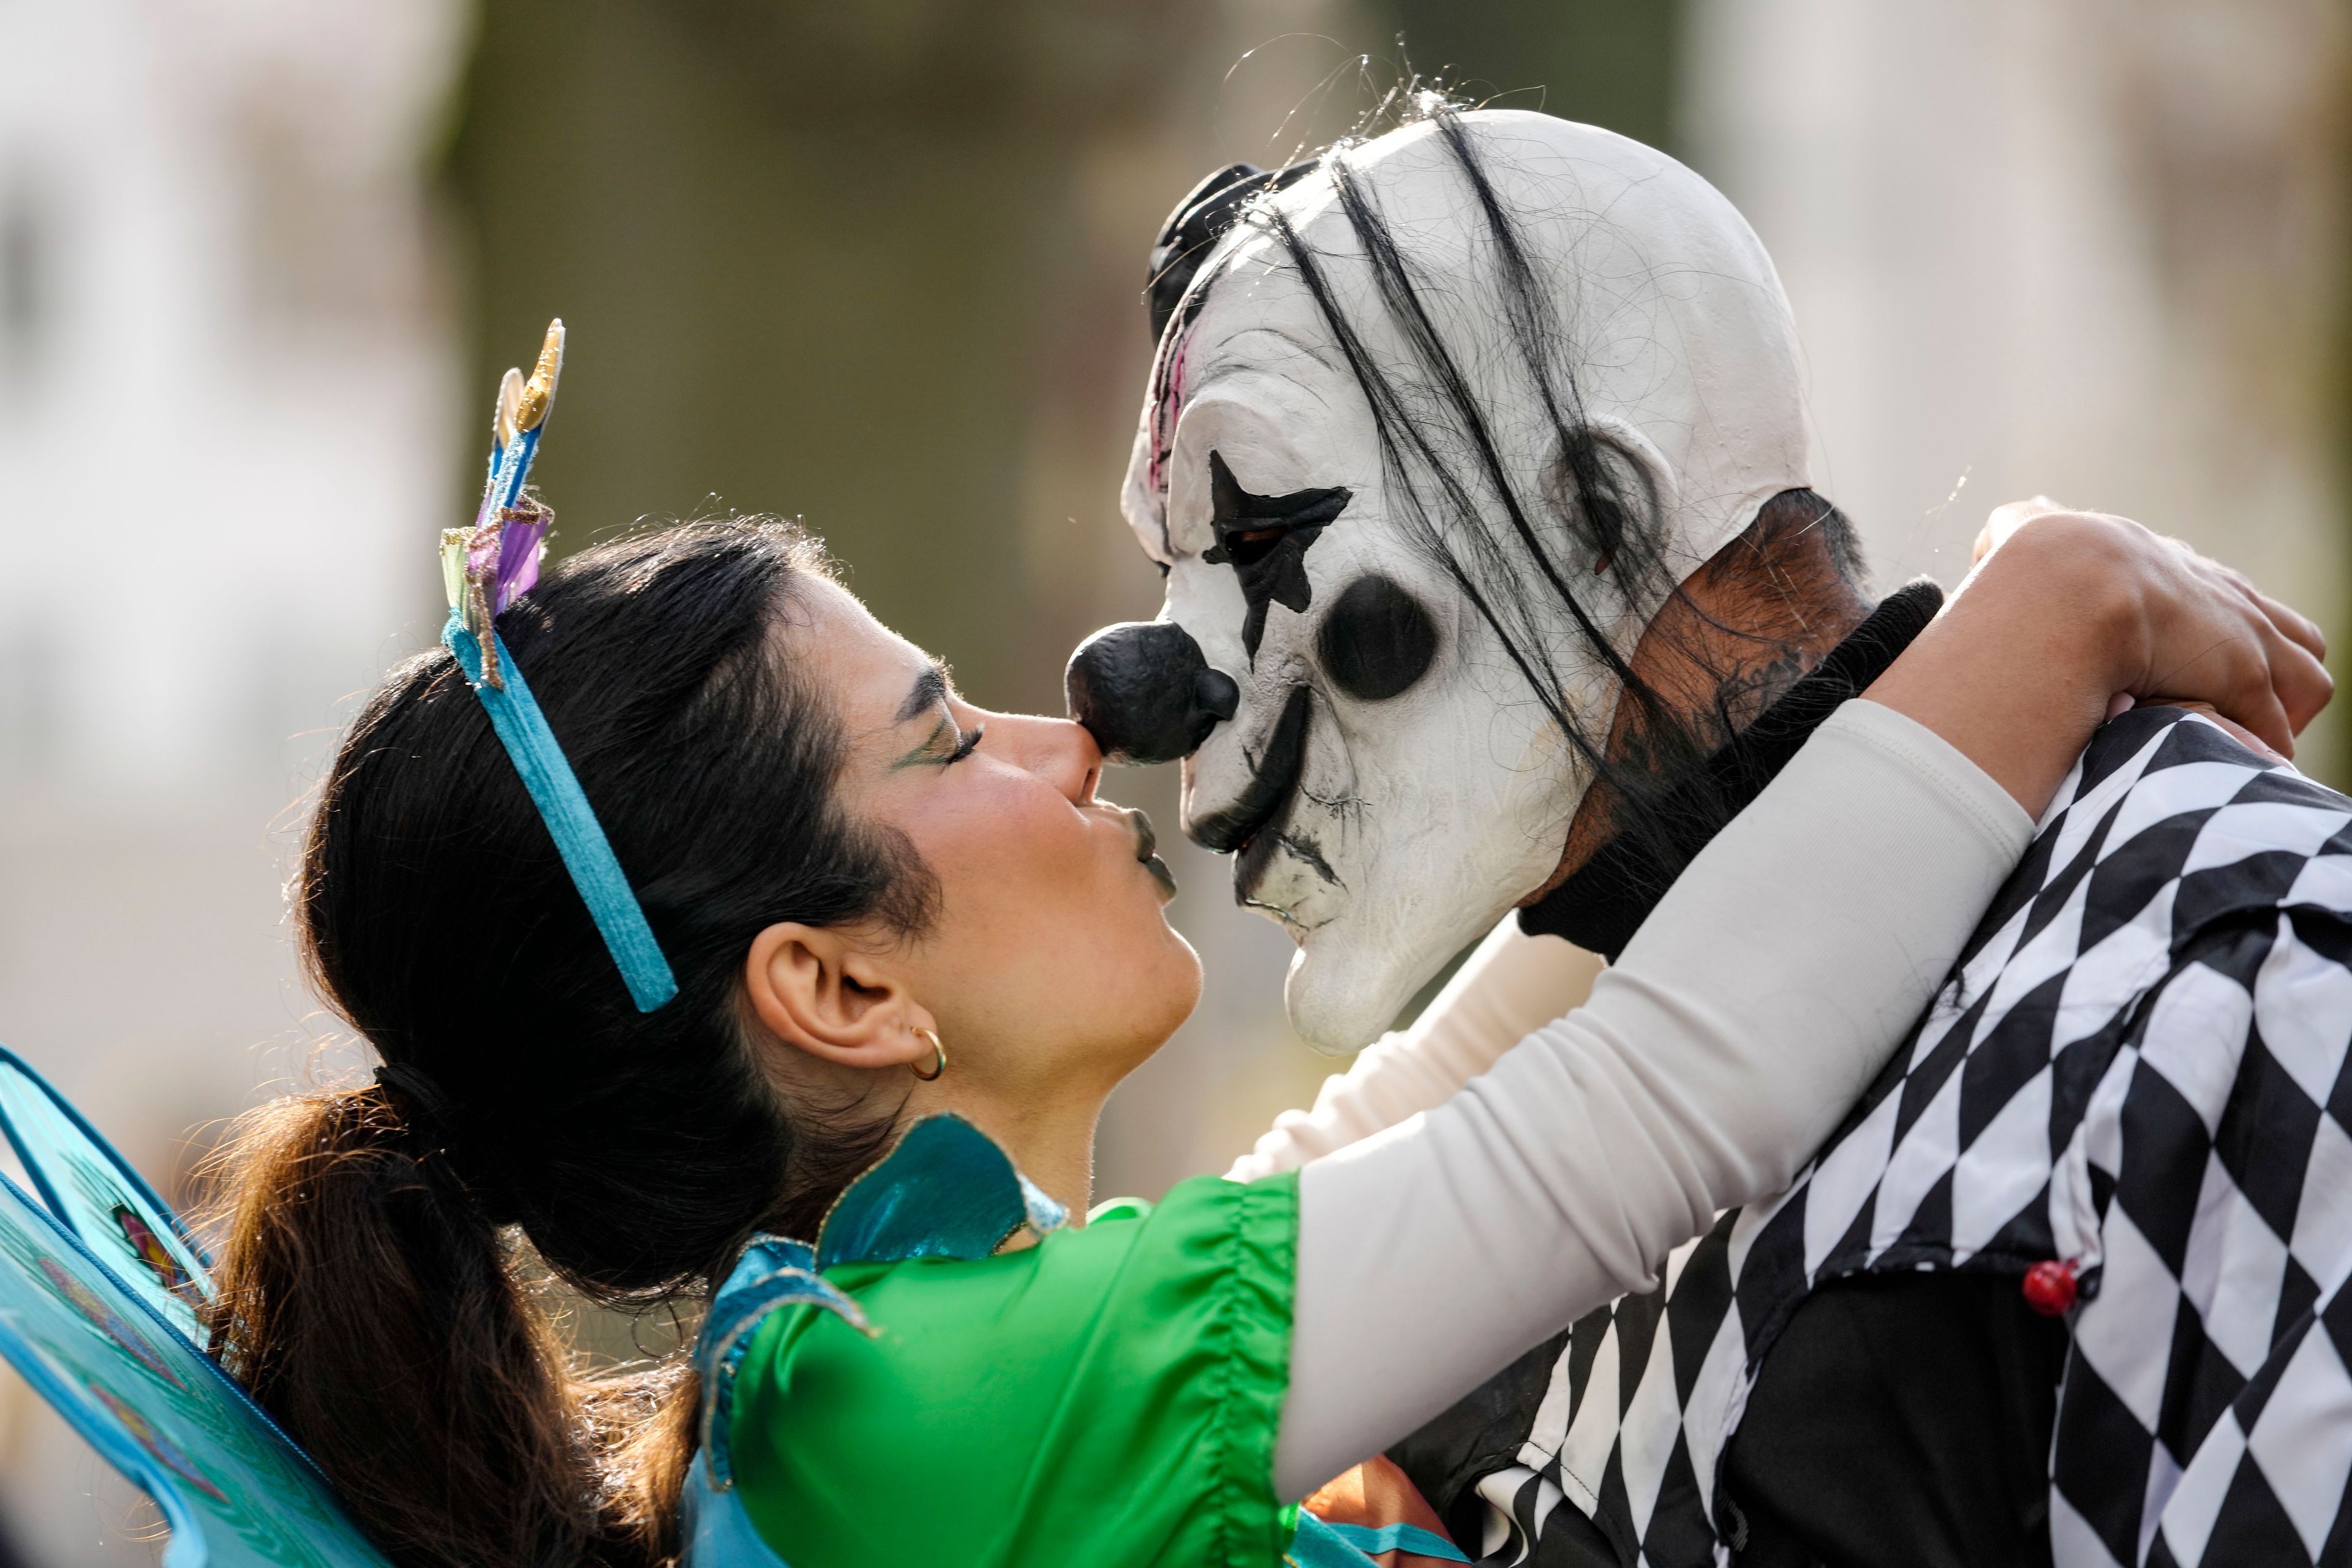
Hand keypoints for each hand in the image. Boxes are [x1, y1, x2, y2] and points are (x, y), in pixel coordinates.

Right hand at [1974, 499, 2328, 755]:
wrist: (2064, 583)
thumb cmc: (2034, 563)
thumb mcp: (2024, 527)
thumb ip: (2021, 527)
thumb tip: (1993, 540)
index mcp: (2172, 569)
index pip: (2220, 603)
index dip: (2207, 645)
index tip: (2173, 678)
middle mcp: (2221, 597)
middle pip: (2285, 633)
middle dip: (2267, 680)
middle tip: (2220, 718)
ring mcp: (2241, 633)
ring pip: (2304, 676)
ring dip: (2273, 717)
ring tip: (2228, 748)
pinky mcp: (2244, 674)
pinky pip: (2276, 725)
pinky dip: (2253, 751)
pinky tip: (2219, 769)